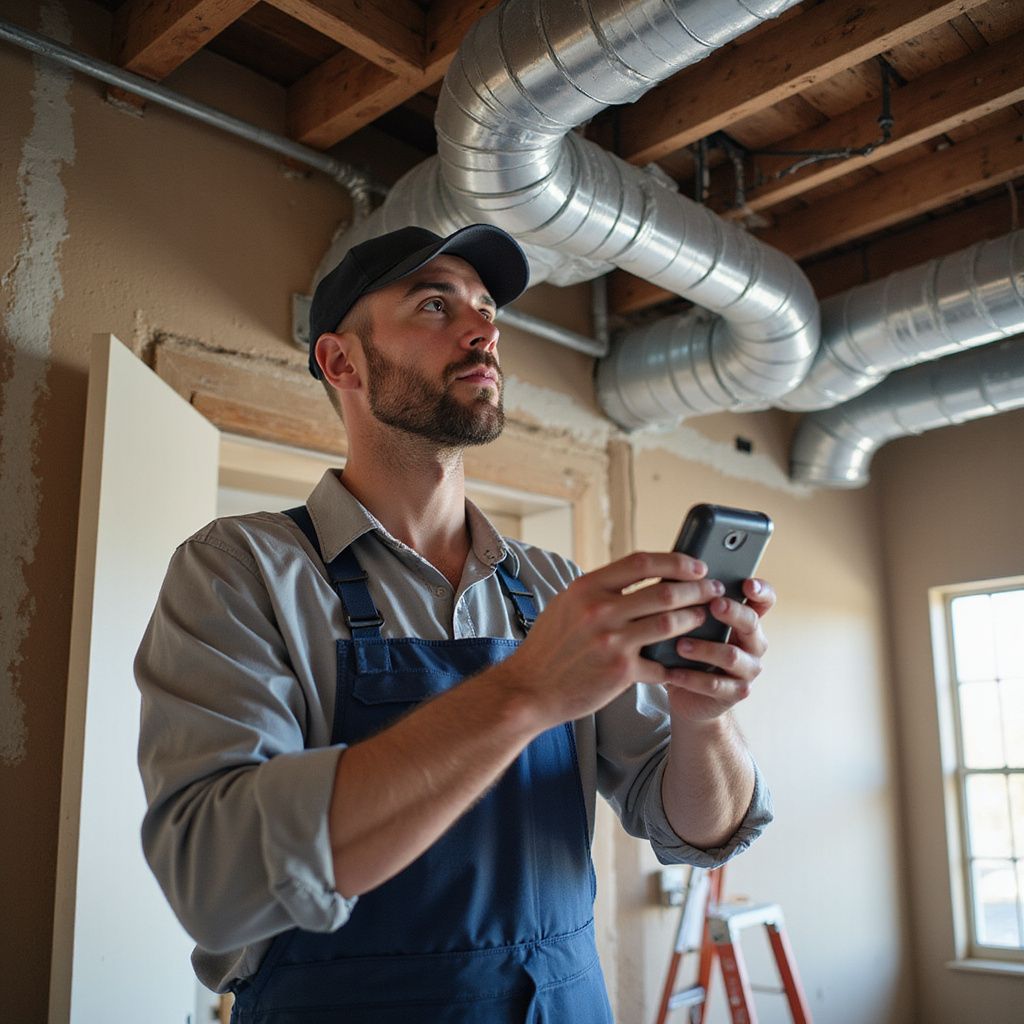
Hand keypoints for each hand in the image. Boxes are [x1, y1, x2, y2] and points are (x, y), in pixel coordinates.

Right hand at [501, 551, 723, 728]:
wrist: (529, 688)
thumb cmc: (550, 646)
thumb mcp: (567, 604)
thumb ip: (600, 589)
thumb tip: (640, 574)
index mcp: (587, 588)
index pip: (642, 562)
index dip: (675, 561)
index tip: (695, 564)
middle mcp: (600, 611)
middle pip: (664, 591)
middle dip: (697, 589)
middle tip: (713, 590)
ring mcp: (612, 641)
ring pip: (671, 623)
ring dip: (695, 619)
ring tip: (705, 618)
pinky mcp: (621, 672)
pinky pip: (662, 663)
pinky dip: (677, 662)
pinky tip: (687, 661)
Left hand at [658, 577, 774, 722]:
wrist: (688, 693)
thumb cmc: (688, 648)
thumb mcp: (690, 623)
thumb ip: (690, 601)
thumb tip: (673, 574)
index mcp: (745, 619)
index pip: (764, 600)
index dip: (761, 590)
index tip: (747, 584)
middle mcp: (753, 643)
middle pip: (751, 622)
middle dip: (732, 612)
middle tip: (713, 605)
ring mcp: (747, 669)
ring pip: (732, 656)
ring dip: (705, 649)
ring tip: (680, 645)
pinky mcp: (735, 693)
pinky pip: (716, 685)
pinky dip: (691, 678)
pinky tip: (672, 673)